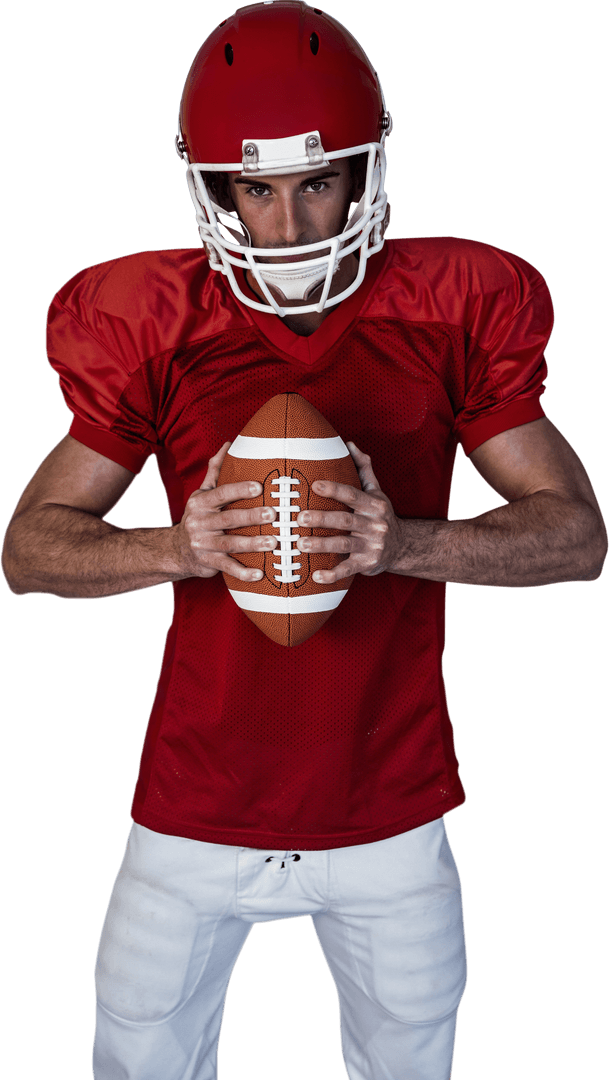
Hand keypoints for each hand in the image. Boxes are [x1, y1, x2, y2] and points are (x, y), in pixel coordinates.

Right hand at [173, 442, 276, 580]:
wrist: (175, 550)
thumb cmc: (198, 517)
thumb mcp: (202, 494)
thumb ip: (215, 471)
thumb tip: (228, 444)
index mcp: (200, 503)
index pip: (221, 494)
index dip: (239, 490)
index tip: (259, 487)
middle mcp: (199, 523)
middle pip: (229, 518)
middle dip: (252, 517)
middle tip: (274, 514)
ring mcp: (203, 544)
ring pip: (230, 544)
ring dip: (253, 544)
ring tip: (273, 543)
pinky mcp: (208, 563)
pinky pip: (227, 568)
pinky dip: (243, 573)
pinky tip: (260, 574)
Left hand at [296, 443, 402, 582]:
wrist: (402, 547)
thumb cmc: (380, 515)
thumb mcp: (376, 492)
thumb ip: (363, 469)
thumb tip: (349, 444)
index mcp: (374, 504)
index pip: (352, 494)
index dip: (334, 489)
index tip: (314, 485)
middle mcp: (374, 524)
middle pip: (345, 520)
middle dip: (321, 518)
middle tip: (298, 518)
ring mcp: (371, 545)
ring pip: (344, 544)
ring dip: (321, 545)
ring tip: (300, 544)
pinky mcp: (367, 564)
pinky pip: (348, 569)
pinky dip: (332, 574)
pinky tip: (315, 576)